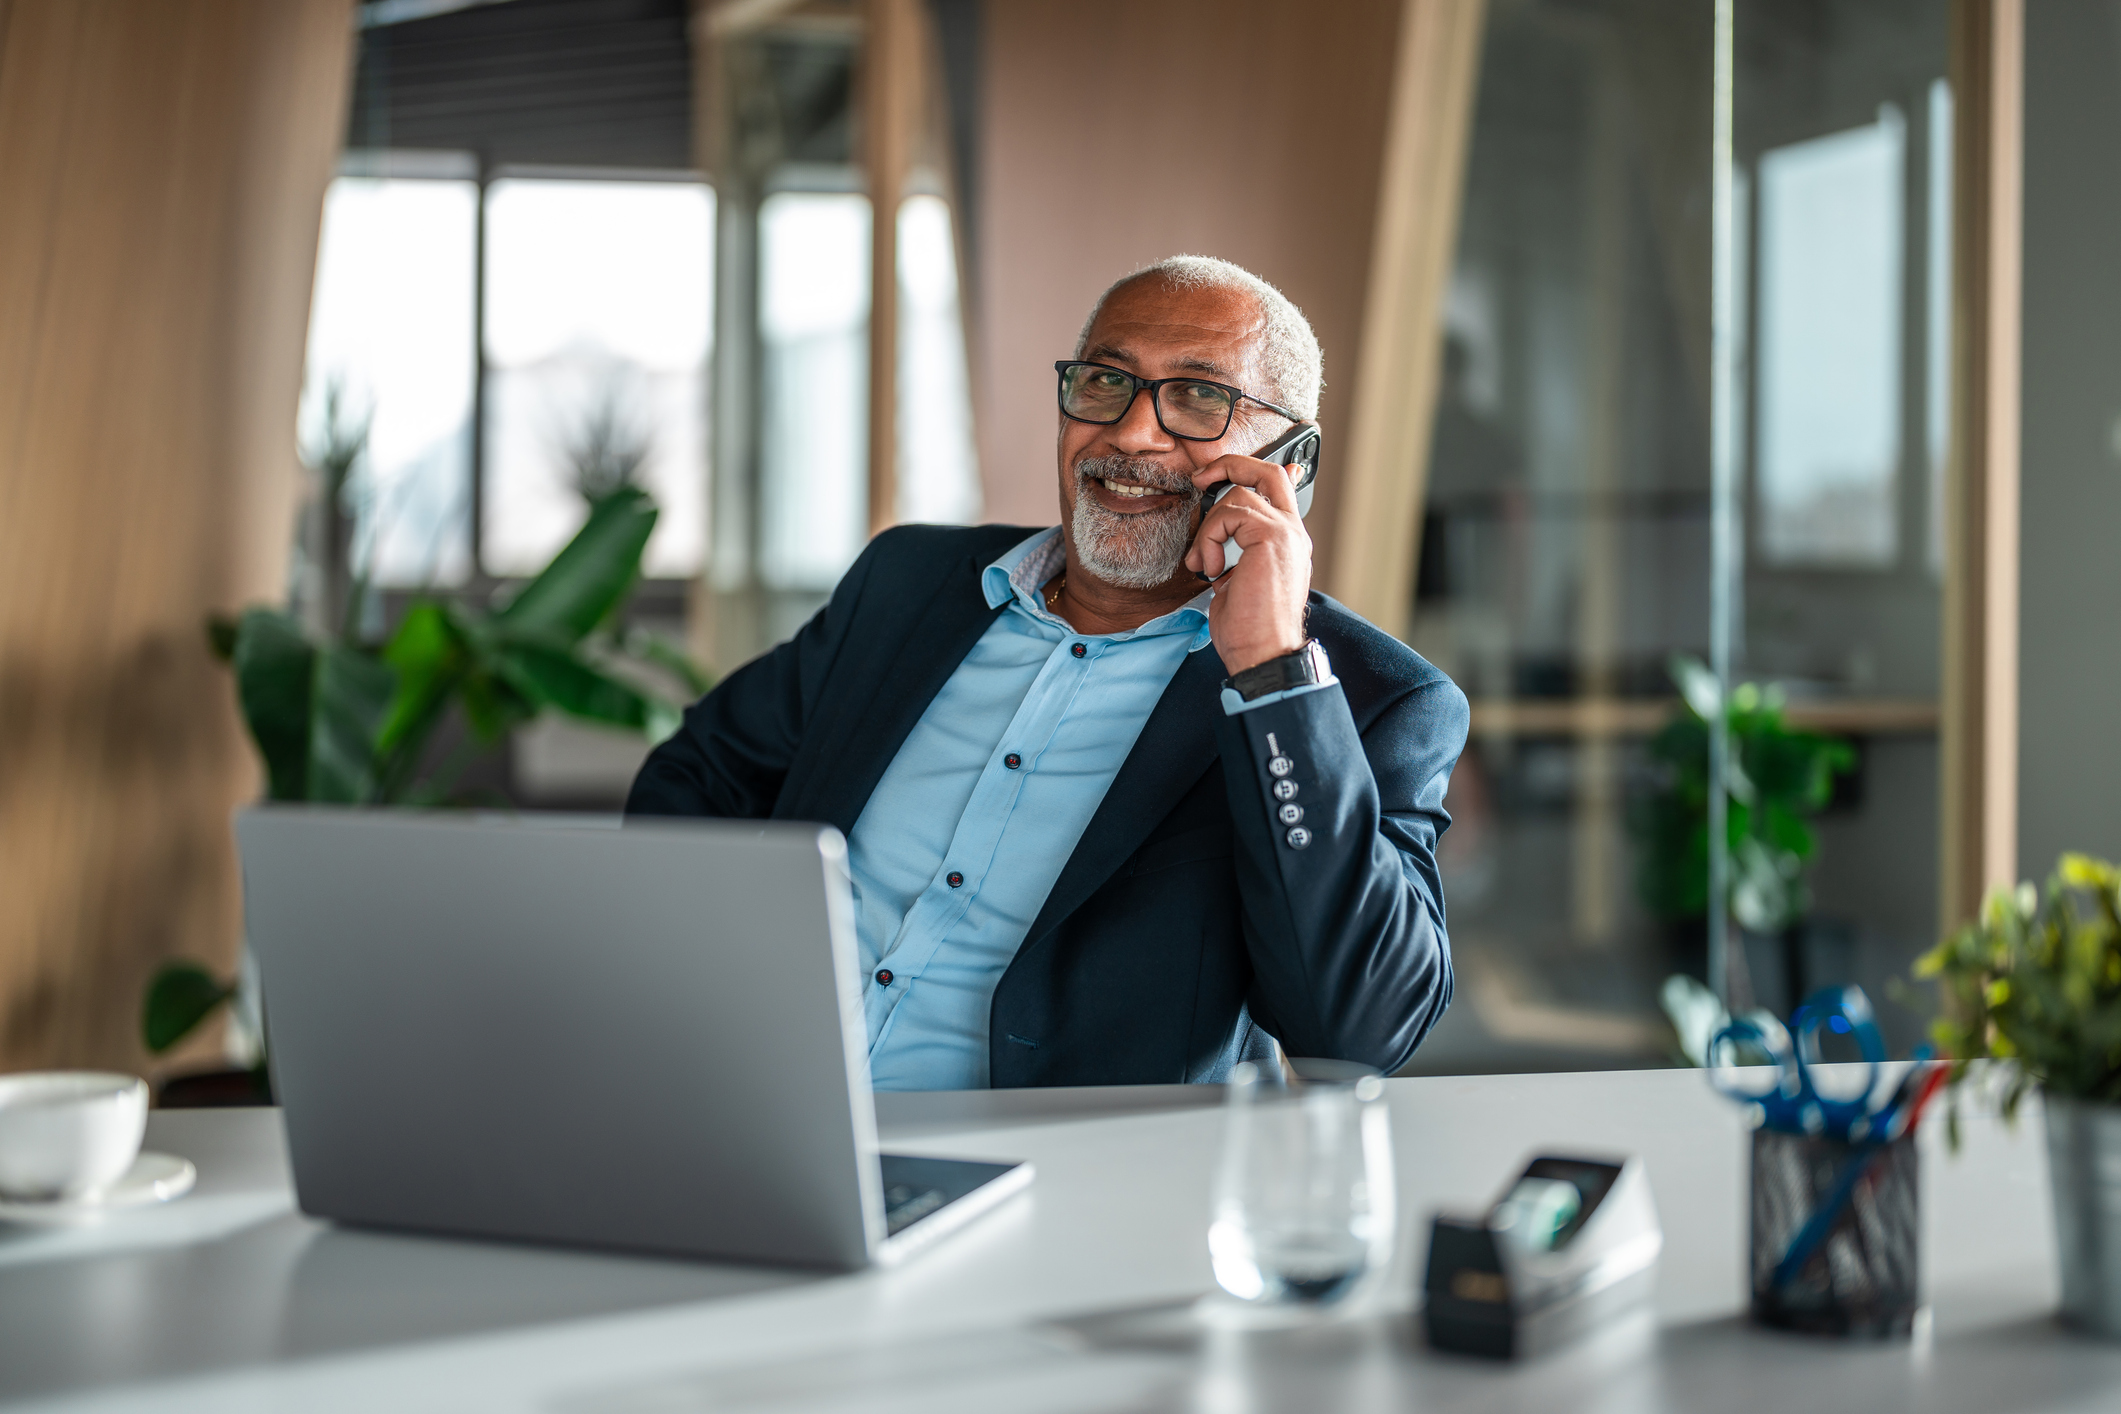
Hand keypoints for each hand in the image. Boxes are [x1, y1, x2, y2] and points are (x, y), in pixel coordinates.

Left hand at [1184, 455, 1311, 674]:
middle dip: (1232, 465)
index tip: (1214, 477)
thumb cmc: (1249, 628)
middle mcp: (1292, 533)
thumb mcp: (1236, 580)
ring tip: (1204, 562)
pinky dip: (1210, 538)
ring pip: (1239, 496)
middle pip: (1269, 472)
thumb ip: (1234, 551)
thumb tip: (1218, 538)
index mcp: (1287, 542)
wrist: (1264, 652)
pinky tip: (1212, 567)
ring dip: (1209, 528)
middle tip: (1201, 478)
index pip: (1279, 489)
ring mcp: (1286, 533)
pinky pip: (1231, 513)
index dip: (1249, 471)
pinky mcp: (1273, 537)